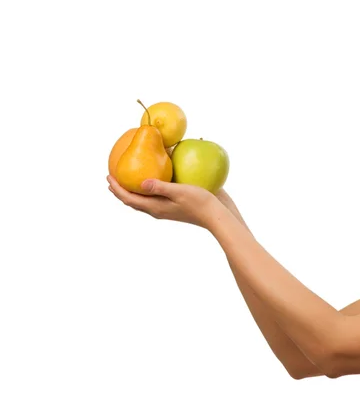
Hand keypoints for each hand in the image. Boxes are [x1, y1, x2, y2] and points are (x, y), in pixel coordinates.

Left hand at [107, 175, 222, 228]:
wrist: (217, 215)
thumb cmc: (200, 203)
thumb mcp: (179, 192)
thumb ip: (160, 187)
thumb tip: (140, 183)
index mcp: (155, 207)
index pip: (129, 199)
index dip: (117, 189)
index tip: (108, 176)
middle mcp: (158, 209)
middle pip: (134, 201)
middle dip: (122, 191)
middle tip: (113, 178)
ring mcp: (167, 208)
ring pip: (144, 200)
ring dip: (134, 191)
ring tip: (130, 179)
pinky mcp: (176, 205)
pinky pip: (156, 196)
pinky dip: (149, 188)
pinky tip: (156, 178)